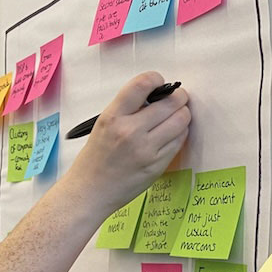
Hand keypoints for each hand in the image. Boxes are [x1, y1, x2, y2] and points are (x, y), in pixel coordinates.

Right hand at [67, 71, 190, 218]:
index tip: (159, 83)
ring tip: (174, 117)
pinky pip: (179, 140)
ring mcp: (146, 149)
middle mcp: (130, 131)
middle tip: (176, 99)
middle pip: (171, 102)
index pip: (142, 84)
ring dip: (182, 115)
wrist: (89, 192)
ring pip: (181, 120)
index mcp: (113, 117)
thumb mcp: (103, 126)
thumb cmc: (95, 159)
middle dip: (178, 97)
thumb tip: (156, 95)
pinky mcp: (157, 164)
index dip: (156, 79)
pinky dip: (179, 133)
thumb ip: (128, 109)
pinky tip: (170, 135)